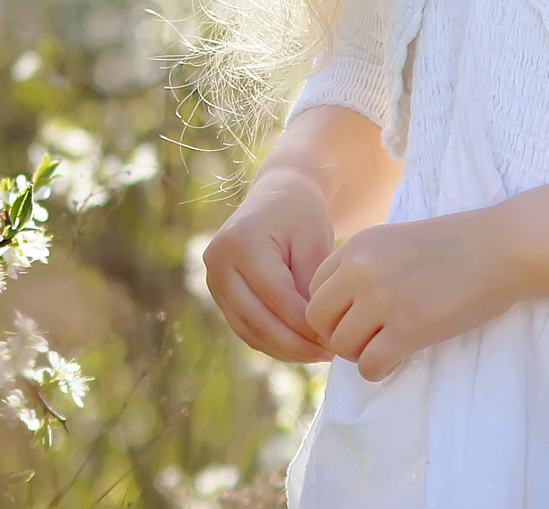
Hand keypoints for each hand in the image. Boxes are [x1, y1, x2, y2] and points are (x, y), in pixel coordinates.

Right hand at [203, 170, 335, 362]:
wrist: (277, 195)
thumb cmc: (301, 215)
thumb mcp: (314, 240)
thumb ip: (311, 284)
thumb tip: (314, 332)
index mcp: (241, 243)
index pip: (276, 297)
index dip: (306, 325)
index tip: (335, 339)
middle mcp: (218, 261)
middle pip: (258, 319)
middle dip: (295, 344)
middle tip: (329, 355)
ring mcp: (213, 279)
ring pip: (249, 330)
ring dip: (284, 349)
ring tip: (318, 354)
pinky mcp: (219, 293)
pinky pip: (245, 328)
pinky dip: (272, 343)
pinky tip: (300, 348)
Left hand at [304, 208, 514, 382]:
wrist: (500, 248)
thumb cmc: (455, 246)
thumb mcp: (396, 241)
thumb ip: (366, 266)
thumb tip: (343, 307)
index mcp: (357, 246)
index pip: (314, 288)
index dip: (331, 311)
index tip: (355, 319)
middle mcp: (361, 269)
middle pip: (318, 318)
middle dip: (337, 335)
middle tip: (365, 339)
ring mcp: (384, 298)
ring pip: (341, 345)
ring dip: (358, 354)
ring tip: (383, 349)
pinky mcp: (409, 327)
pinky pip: (370, 364)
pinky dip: (378, 370)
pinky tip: (395, 360)